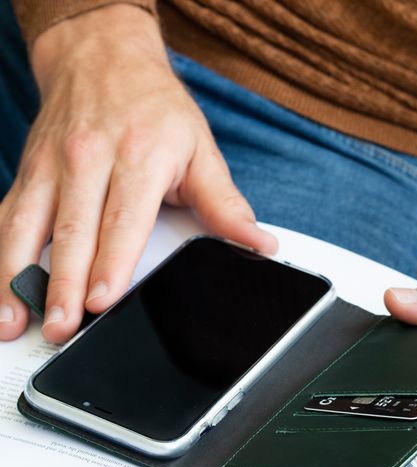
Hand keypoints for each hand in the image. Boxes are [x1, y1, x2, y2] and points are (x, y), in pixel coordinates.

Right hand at [0, 4, 275, 343]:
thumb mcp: (201, 151)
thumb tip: (260, 244)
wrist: (104, 57)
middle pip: (72, 231)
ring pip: (27, 228)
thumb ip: (226, 205)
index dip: (110, 263)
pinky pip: (6, 217)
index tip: (99, 300)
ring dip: (17, 278)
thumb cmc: (156, 109)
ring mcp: (52, 167)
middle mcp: (88, 161)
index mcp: (138, 159)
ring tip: (16, 322)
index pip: (122, 220)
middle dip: (61, 284)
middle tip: (61, 327)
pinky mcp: (28, 172)